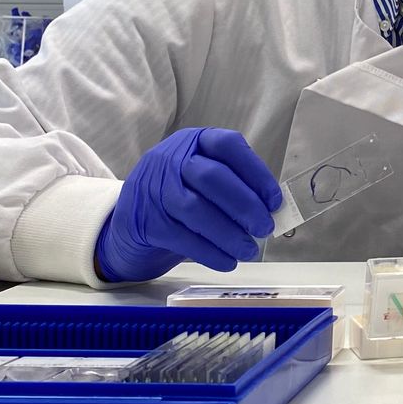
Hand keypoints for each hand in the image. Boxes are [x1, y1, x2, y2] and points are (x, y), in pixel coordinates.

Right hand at [95, 127, 281, 282]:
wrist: (128, 222)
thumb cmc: (177, 197)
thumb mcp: (199, 178)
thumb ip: (232, 185)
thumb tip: (270, 210)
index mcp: (192, 142)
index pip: (228, 145)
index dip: (256, 172)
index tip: (274, 200)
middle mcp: (170, 159)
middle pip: (213, 177)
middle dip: (245, 205)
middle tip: (265, 228)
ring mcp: (154, 189)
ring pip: (196, 209)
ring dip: (228, 234)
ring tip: (248, 250)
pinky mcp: (146, 221)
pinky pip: (182, 238)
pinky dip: (210, 252)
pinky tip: (227, 261)